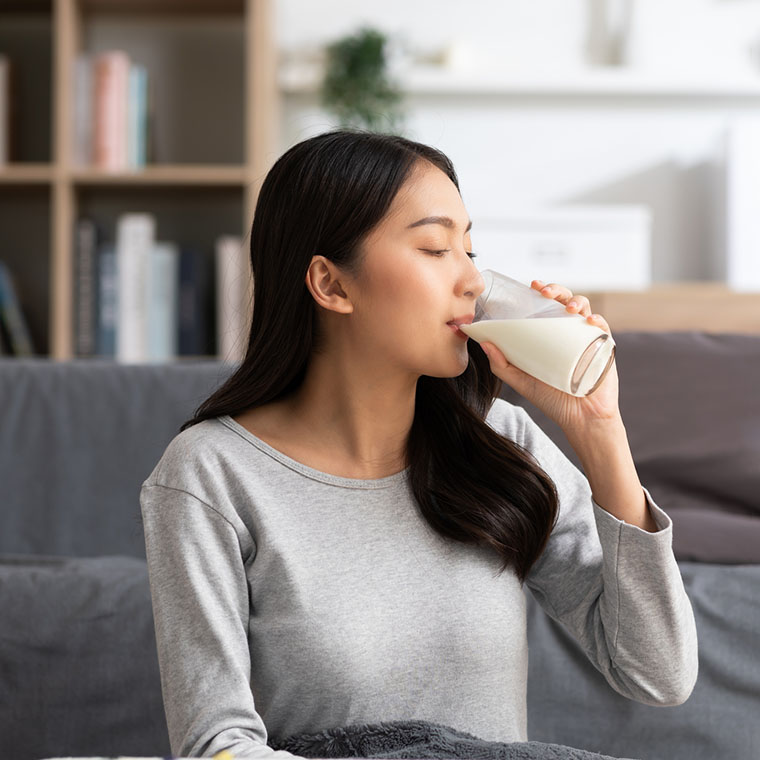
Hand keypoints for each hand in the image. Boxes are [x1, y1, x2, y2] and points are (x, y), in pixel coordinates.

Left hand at [479, 279, 620, 434]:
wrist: (580, 419)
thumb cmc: (551, 399)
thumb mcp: (521, 381)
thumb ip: (502, 365)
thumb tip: (484, 343)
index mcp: (550, 334)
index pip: (546, 306)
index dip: (541, 292)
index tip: (531, 285)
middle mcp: (569, 332)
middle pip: (565, 301)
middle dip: (556, 290)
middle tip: (544, 292)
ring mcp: (587, 338)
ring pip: (585, 308)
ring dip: (576, 301)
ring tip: (567, 307)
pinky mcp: (605, 348)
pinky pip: (603, 328)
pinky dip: (597, 320)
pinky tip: (588, 321)